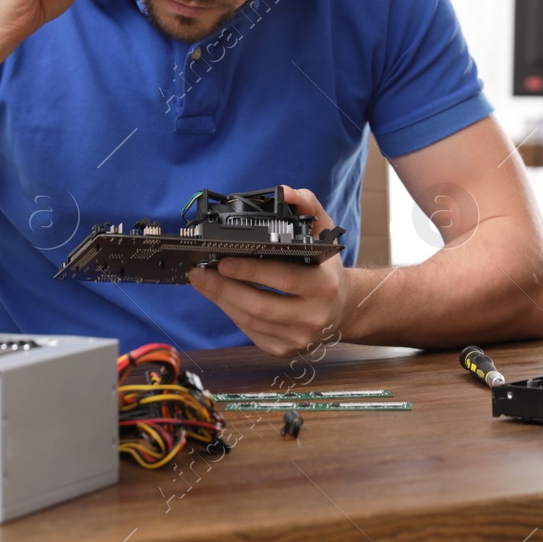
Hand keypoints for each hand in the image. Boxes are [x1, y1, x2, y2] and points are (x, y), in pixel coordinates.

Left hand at [189, 186, 348, 358]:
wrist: (343, 308)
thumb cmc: (325, 267)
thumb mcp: (323, 232)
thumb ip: (307, 206)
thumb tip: (286, 192)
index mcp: (324, 285)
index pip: (283, 278)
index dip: (250, 271)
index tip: (223, 260)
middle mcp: (313, 316)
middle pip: (259, 306)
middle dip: (223, 288)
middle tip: (199, 272)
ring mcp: (298, 338)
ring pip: (250, 321)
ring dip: (221, 300)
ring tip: (202, 281)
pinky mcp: (284, 349)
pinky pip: (250, 332)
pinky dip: (230, 313)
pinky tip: (219, 296)